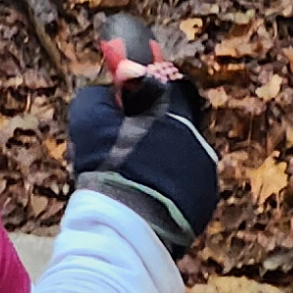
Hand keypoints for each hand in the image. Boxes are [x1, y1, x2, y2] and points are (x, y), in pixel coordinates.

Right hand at [67, 52, 217, 262]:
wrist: (128, 227)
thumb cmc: (108, 166)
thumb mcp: (89, 118)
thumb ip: (101, 94)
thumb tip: (118, 81)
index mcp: (172, 110)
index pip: (162, 78)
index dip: (144, 71)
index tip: (132, 65)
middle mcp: (196, 136)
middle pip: (169, 118)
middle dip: (147, 120)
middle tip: (121, 133)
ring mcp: (204, 171)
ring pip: (176, 151)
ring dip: (157, 152)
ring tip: (128, 169)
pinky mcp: (203, 202)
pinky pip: (183, 181)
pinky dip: (165, 181)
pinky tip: (142, 191)